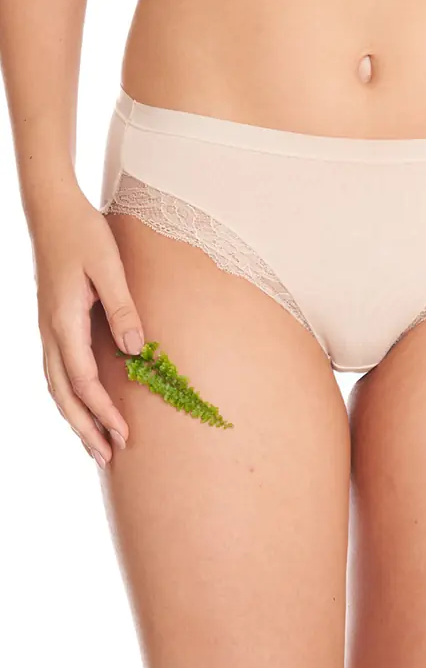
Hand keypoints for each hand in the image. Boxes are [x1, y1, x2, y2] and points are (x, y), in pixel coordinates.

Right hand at [33, 186, 143, 467]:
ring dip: (76, 417)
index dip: (104, 412)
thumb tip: (135, 349)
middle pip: (63, 394)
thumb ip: (122, 308)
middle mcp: (50, 332)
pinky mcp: (54, 324)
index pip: (84, 381)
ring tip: (97, 445)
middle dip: (86, 428)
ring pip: (56, 386)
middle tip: (110, 458)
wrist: (53, 210)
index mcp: (63, 322)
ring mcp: (48, 329)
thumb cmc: (84, 233)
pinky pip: (59, 371)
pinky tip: (86, 406)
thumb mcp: (109, 267)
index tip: (126, 435)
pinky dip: (71, 396)